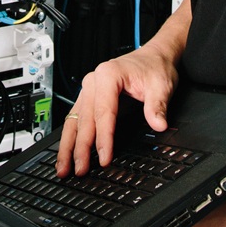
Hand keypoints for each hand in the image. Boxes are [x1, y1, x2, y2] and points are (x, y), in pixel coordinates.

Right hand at [57, 47, 177, 177]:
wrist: (154, 57)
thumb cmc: (154, 67)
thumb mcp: (161, 85)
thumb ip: (157, 106)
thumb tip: (158, 124)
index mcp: (108, 75)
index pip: (103, 113)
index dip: (103, 138)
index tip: (104, 157)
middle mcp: (93, 81)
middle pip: (84, 119)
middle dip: (80, 148)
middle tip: (79, 169)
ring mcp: (88, 90)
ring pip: (74, 121)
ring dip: (68, 146)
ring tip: (64, 168)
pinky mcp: (89, 98)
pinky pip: (76, 119)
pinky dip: (71, 138)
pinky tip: (67, 153)